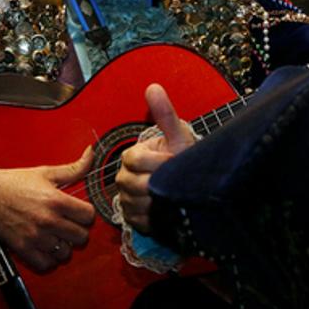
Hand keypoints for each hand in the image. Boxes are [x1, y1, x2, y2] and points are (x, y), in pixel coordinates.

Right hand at [0, 147, 96, 272]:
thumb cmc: (13, 183)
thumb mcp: (46, 172)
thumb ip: (73, 168)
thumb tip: (90, 154)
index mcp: (56, 200)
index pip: (88, 216)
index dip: (86, 213)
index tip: (79, 212)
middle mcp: (48, 220)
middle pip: (81, 237)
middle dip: (78, 230)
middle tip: (69, 224)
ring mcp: (36, 237)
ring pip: (66, 253)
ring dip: (64, 245)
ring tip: (57, 236)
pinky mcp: (23, 248)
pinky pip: (46, 264)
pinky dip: (49, 259)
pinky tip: (46, 248)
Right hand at [115, 83, 196, 233]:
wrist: (184, 181)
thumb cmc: (179, 156)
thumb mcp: (176, 135)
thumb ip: (165, 113)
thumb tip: (154, 87)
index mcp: (131, 157)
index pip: (135, 160)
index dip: (157, 162)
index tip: (175, 161)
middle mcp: (125, 178)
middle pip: (134, 184)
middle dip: (158, 184)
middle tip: (176, 182)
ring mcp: (127, 198)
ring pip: (137, 203)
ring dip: (158, 201)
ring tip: (173, 196)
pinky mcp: (133, 217)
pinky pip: (140, 220)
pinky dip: (155, 218)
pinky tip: (167, 211)